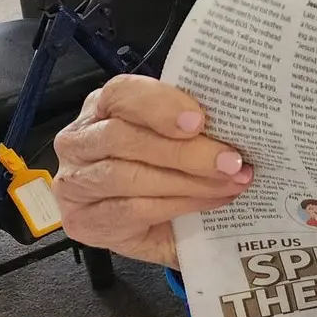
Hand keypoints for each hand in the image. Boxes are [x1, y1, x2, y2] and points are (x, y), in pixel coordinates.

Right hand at [52, 76, 252, 269]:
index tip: (198, 121)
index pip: (121, 93)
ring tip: (230, 183)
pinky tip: (211, 201)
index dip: (159, 105)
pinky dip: (180, 204)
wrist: (154, 223)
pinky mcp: (85, 221)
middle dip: (185, 151)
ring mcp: (77, 184)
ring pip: (128, 176)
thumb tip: (239, 123)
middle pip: (123, 138)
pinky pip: (133, 210)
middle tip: (231, 160)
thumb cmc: (168, 169)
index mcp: (104, 107)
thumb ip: (193, 125)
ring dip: (188, 181)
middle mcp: (81, 142)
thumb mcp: (179, 137)